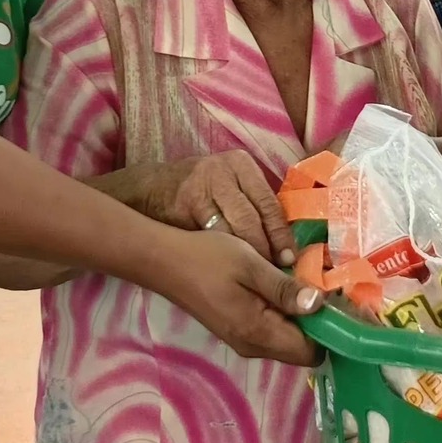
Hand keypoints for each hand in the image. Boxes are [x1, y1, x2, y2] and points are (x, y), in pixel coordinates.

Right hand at [141, 150, 295, 265]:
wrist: (151, 188)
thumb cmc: (202, 189)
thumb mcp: (232, 183)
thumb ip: (257, 204)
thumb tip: (288, 240)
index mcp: (240, 164)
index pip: (268, 202)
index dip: (281, 233)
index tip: (290, 258)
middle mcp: (221, 173)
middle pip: (250, 217)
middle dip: (265, 249)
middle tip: (276, 273)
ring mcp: (198, 190)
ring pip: (229, 230)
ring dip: (244, 257)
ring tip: (256, 278)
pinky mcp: (181, 208)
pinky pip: (207, 238)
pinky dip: (221, 256)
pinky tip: (229, 271)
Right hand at [158, 226, 322, 365]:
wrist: (165, 262)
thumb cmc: (207, 258)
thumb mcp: (250, 265)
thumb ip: (284, 288)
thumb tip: (320, 305)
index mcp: (258, 333)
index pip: (310, 352)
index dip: (330, 330)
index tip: (340, 302)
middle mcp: (253, 346)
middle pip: (302, 350)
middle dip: (318, 324)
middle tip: (326, 288)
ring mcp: (244, 341)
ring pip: (288, 340)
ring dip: (302, 318)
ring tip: (306, 283)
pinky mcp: (238, 331)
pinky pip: (273, 332)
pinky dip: (285, 315)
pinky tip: (284, 288)